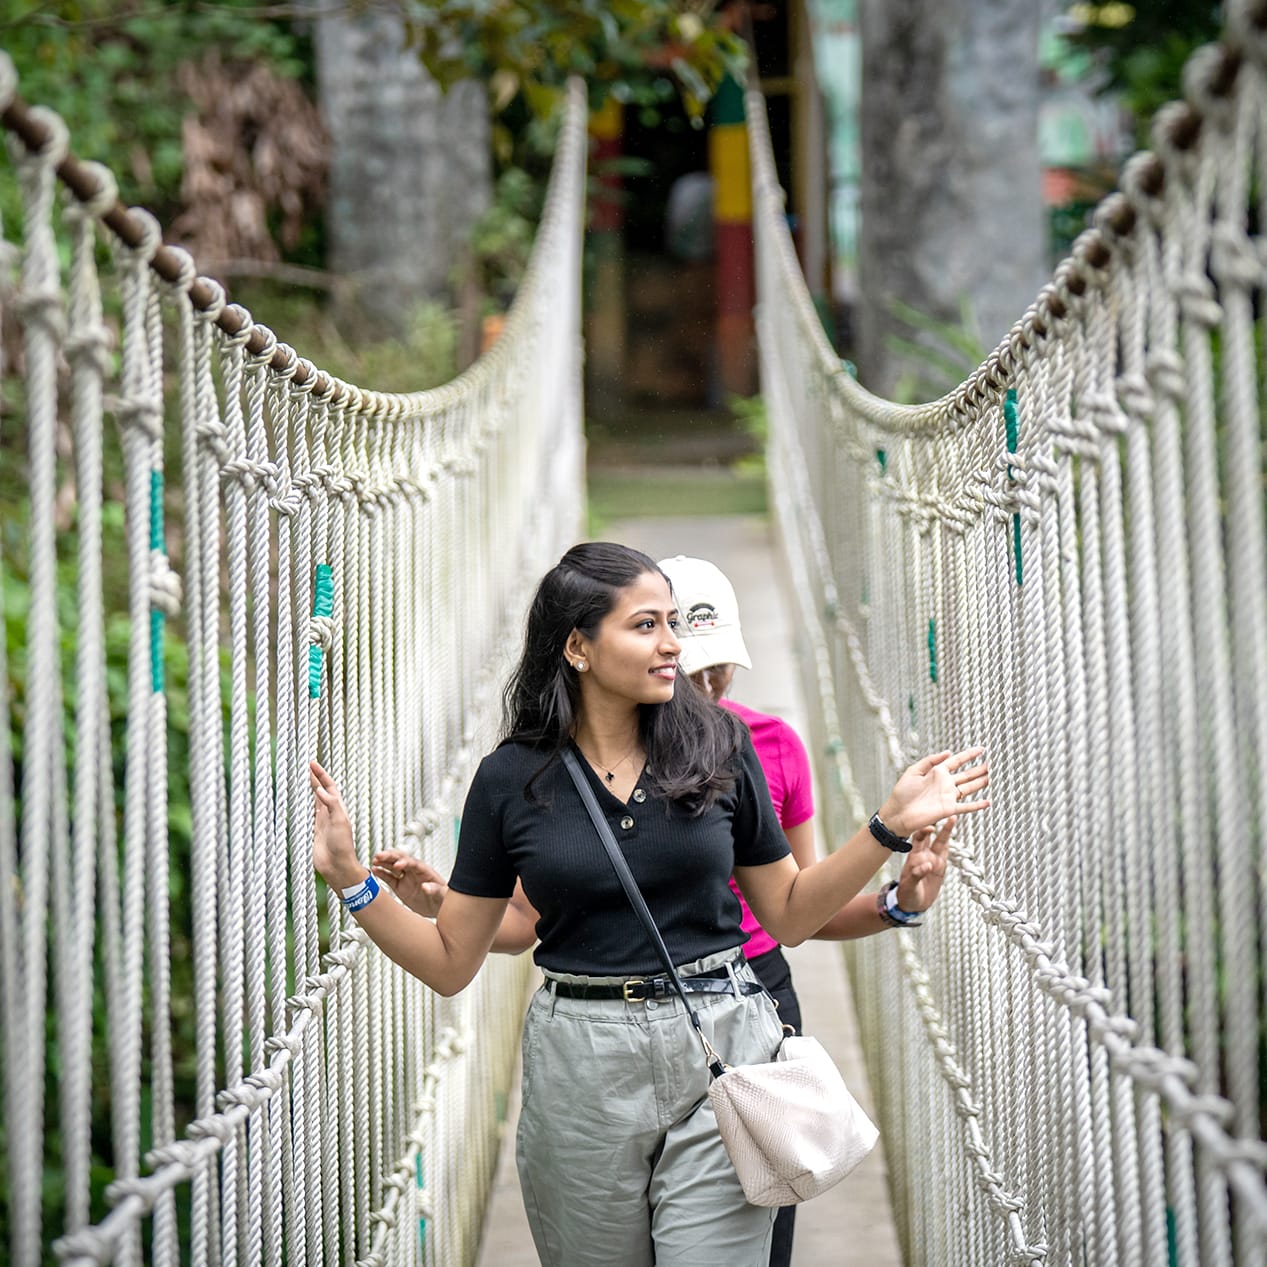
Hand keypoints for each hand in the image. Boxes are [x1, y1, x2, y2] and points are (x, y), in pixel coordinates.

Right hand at [310, 761, 364, 889]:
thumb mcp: (340, 822)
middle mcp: (330, 813)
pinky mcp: (314, 831)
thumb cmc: (342, 845)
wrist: (337, 866)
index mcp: (338, 808)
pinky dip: (304, 806)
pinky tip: (300, 802)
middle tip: (306, 766)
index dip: (321, 775)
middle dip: (315, 778)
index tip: (312, 764)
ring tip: (303, 779)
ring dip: (310, 790)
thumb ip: (331, 804)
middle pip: (321, 791)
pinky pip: (308, 814)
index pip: (329, 786)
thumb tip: (320, 790)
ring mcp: (322, 822)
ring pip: (315, 801)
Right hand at [372, 851, 449, 917]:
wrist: (439, 908)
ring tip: (374, 860)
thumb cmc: (444, 899)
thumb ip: (436, 890)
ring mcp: (406, 878)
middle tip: (379, 856)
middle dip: (390, 857)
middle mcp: (414, 872)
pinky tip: (374, 870)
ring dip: (384, 862)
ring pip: (393, 866)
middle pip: (401, 860)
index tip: (397, 865)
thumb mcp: (443, 895)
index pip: (414, 863)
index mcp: (425, 871)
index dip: (405, 862)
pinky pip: (389, 878)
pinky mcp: (400, 887)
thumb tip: (426, 886)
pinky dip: (382, 873)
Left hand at [879, 747, 988, 838]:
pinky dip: (977, 805)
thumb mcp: (913, 771)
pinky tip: (987, 802)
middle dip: (979, 769)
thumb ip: (930, 760)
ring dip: (980, 783)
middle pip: (966, 775)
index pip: (956, 761)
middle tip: (992, 764)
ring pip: (969, 788)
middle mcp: (944, 784)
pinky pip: (966, 807)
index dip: (969, 755)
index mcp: (936, 773)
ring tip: (992, 777)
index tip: (981, 749)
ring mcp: (947, 797)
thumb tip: (948, 752)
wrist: (897, 814)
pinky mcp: (948, 809)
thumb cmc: (901, 794)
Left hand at [895, 816, 953, 912]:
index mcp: (914, 857)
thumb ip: (917, 875)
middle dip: (940, 826)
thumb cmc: (907, 893)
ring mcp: (934, 861)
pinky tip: (952, 838)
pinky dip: (948, 847)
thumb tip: (928, 865)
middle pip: (933, 838)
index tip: (930, 827)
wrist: (912, 904)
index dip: (923, 831)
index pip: (918, 839)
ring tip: (953, 819)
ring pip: (942, 844)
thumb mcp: (910, 885)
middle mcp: (925, 856)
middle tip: (948, 816)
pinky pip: (945, 855)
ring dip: (947, 833)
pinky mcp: (940, 869)